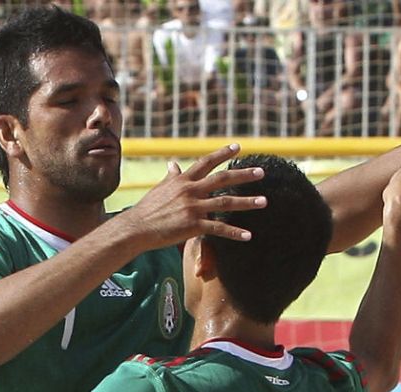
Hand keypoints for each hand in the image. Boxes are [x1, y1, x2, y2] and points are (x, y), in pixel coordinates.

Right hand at [120, 144, 266, 248]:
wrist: (137, 228)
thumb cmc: (147, 209)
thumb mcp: (160, 188)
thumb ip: (171, 177)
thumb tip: (173, 164)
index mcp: (183, 180)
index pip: (206, 162)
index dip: (222, 153)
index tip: (238, 147)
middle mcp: (190, 191)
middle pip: (222, 179)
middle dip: (243, 175)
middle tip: (261, 172)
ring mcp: (193, 208)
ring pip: (226, 202)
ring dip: (247, 202)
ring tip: (264, 201)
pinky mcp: (193, 225)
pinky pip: (219, 228)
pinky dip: (234, 232)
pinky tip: (248, 235)